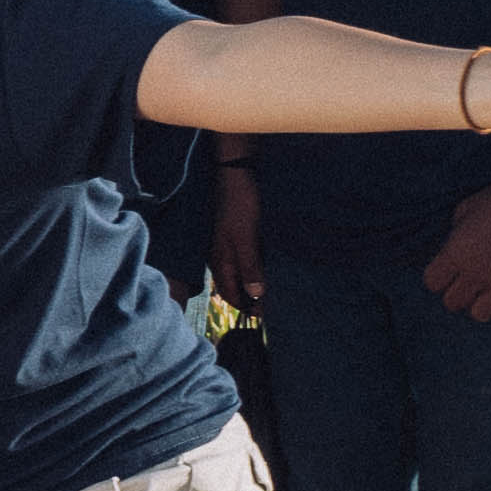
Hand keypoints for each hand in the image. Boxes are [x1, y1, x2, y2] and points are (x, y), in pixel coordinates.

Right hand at [209, 162, 264, 312]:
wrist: (234, 174)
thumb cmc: (239, 205)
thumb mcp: (246, 238)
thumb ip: (249, 266)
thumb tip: (255, 295)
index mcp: (219, 258)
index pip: (228, 291)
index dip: (244, 305)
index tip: (262, 316)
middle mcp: (220, 254)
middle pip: (232, 283)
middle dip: (248, 297)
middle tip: (269, 306)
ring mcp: (226, 243)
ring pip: (238, 270)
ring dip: (251, 282)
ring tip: (270, 290)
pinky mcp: (235, 233)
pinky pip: (244, 257)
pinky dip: (253, 266)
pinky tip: (265, 266)